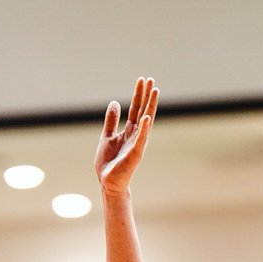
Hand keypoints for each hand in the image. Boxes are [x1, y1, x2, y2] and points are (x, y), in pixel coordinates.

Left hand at [95, 77, 158, 194]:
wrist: (108, 182)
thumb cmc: (108, 163)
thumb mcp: (107, 136)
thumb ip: (112, 121)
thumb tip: (115, 103)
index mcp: (129, 131)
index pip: (135, 109)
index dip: (138, 95)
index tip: (141, 80)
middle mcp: (136, 135)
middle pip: (143, 111)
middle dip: (146, 95)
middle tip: (150, 79)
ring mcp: (137, 144)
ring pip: (146, 122)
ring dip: (151, 106)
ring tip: (155, 91)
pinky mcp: (135, 154)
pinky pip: (141, 139)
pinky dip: (144, 129)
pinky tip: (147, 117)